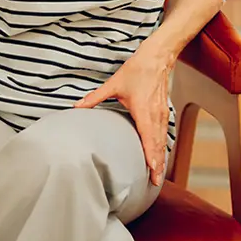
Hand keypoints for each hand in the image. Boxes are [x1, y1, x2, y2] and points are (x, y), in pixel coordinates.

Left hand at [76, 46, 173, 185]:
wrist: (157, 58)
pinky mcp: (163, 112)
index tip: (152, 171)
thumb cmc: (137, 70)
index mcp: (143, 111)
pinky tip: (160, 154)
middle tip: (155, 182)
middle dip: (158, 164)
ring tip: (158, 174)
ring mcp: (162, 114)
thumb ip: (95, 97)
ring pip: (163, 140)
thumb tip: (76, 106)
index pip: (148, 138)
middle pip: (158, 144)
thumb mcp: (114, 84)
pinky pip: (164, 133)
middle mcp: (155, 115)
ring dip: (161, 157)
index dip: (151, 156)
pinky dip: (162, 146)